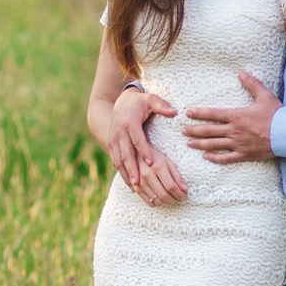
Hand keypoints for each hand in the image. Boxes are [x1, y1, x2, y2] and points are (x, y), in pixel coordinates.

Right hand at [109, 86, 187, 206]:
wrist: (120, 103)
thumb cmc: (139, 103)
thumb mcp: (150, 99)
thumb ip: (162, 105)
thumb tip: (174, 112)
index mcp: (129, 123)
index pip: (137, 139)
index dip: (144, 151)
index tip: (151, 164)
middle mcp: (119, 133)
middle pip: (126, 153)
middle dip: (132, 169)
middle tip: (139, 182)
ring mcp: (113, 140)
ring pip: (118, 159)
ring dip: (125, 174)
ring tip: (135, 187)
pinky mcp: (111, 145)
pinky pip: (115, 161)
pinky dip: (121, 172)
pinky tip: (130, 183)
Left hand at [181, 72, 279, 164]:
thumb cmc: (277, 114)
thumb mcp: (264, 95)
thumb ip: (252, 84)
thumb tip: (241, 73)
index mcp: (237, 116)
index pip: (213, 114)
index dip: (199, 114)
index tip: (187, 114)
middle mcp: (234, 130)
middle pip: (209, 130)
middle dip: (194, 130)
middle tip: (182, 130)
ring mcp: (238, 143)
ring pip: (214, 144)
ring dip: (200, 144)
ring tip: (189, 143)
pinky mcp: (245, 154)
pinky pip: (227, 157)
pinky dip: (215, 157)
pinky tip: (206, 156)